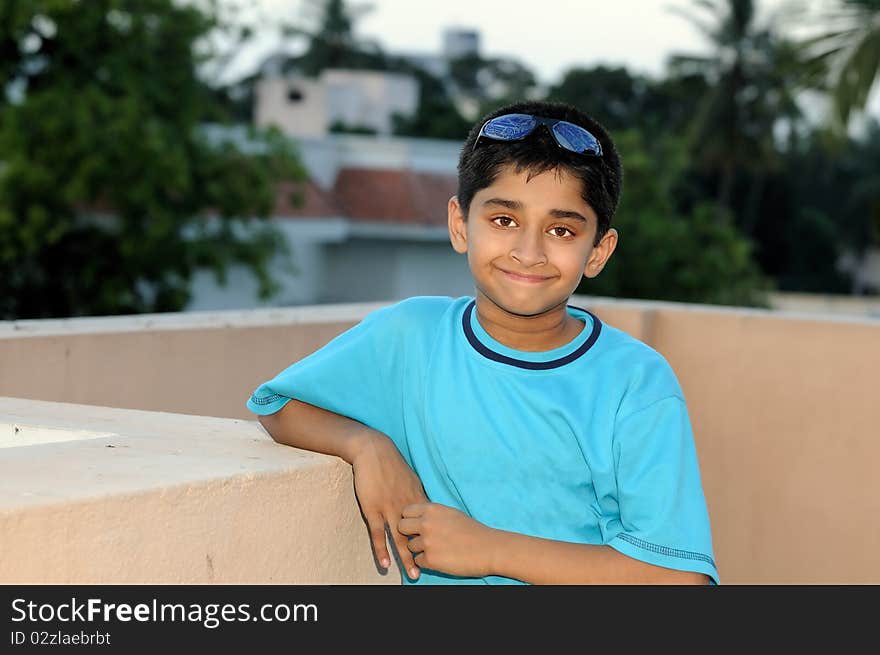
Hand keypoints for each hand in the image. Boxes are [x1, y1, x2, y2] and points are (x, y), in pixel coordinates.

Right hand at [349, 430, 427, 579]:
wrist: (374, 450)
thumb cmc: (391, 464)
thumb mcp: (411, 478)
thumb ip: (418, 494)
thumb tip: (427, 507)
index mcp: (417, 498)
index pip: (430, 524)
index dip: (437, 538)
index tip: (447, 552)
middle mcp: (406, 505)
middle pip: (418, 535)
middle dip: (426, 553)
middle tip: (434, 570)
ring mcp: (389, 508)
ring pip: (400, 538)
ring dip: (406, 558)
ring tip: (412, 574)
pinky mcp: (373, 509)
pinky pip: (379, 533)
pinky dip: (382, 549)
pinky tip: (386, 563)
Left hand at [397, 502, 495, 578]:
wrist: (488, 548)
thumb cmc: (472, 530)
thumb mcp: (450, 513)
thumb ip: (432, 514)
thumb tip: (417, 517)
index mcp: (432, 509)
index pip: (406, 511)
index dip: (410, 519)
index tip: (416, 525)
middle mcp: (426, 523)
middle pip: (401, 527)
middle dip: (408, 533)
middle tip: (421, 538)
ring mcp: (427, 542)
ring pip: (409, 546)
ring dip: (419, 549)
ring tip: (437, 549)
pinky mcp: (430, 559)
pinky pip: (418, 561)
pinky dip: (427, 562)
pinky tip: (441, 558)